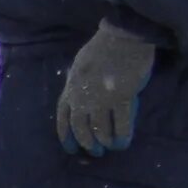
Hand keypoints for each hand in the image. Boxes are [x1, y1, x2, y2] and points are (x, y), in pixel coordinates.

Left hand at [56, 22, 155, 156]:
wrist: (123, 36)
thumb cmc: (102, 47)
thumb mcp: (79, 66)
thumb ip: (76, 83)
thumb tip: (75, 96)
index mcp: (70, 89)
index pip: (63, 119)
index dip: (66, 136)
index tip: (71, 148)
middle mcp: (82, 98)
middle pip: (80, 128)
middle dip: (86, 143)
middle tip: (94, 152)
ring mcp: (102, 99)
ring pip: (100, 129)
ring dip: (105, 142)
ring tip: (110, 148)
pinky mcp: (122, 97)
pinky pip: (121, 123)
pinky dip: (122, 135)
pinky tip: (124, 142)